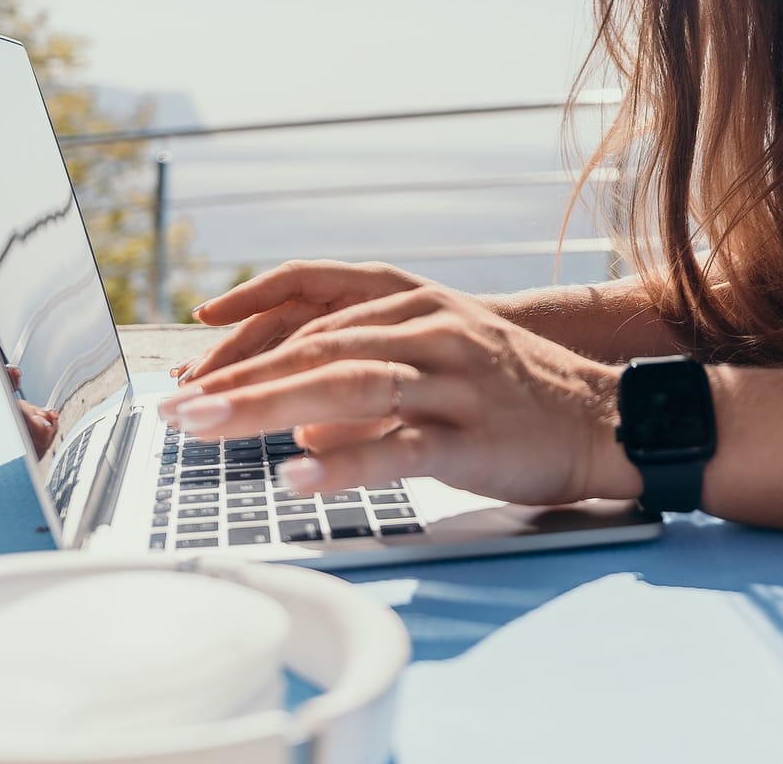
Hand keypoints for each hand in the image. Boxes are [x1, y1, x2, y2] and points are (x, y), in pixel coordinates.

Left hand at [158, 262, 636, 507]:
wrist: (608, 419)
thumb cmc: (517, 396)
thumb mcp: (440, 362)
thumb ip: (370, 377)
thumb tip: (298, 412)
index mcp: (415, 307)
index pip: (311, 316)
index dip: (246, 345)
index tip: (191, 373)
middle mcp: (429, 331)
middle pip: (315, 348)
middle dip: (237, 379)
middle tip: (174, 408)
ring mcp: (452, 382)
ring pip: (343, 385)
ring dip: (264, 407)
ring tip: (205, 429)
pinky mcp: (471, 435)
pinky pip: (396, 450)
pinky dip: (341, 463)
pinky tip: (295, 477)